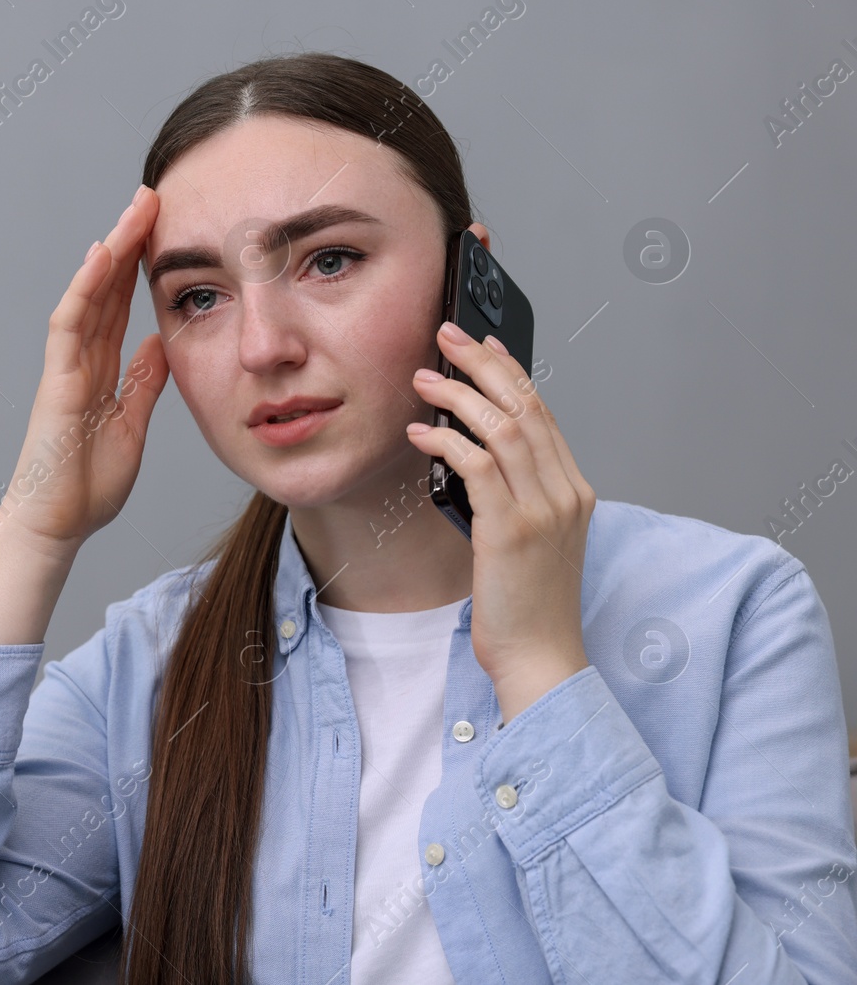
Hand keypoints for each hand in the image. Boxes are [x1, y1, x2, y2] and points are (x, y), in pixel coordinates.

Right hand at [0, 185, 170, 558]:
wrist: (55, 526)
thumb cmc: (86, 487)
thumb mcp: (131, 427)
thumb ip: (142, 384)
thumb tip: (158, 344)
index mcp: (100, 372)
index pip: (121, 307)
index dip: (139, 267)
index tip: (164, 230)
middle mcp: (80, 361)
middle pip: (105, 289)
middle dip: (127, 241)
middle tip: (152, 196)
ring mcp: (65, 368)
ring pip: (88, 294)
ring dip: (110, 250)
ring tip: (135, 208)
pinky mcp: (55, 381)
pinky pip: (69, 325)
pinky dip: (84, 288)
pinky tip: (101, 255)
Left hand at [405, 322, 593, 723]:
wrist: (541, 657)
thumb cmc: (527, 605)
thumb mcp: (528, 540)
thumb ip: (510, 496)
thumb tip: (467, 455)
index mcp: (574, 491)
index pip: (543, 414)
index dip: (511, 374)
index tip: (483, 345)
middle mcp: (566, 492)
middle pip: (526, 406)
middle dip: (483, 365)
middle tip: (447, 336)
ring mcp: (543, 510)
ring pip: (502, 427)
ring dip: (458, 395)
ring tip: (423, 378)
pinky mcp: (511, 529)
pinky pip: (477, 466)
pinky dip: (446, 441)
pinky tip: (420, 433)